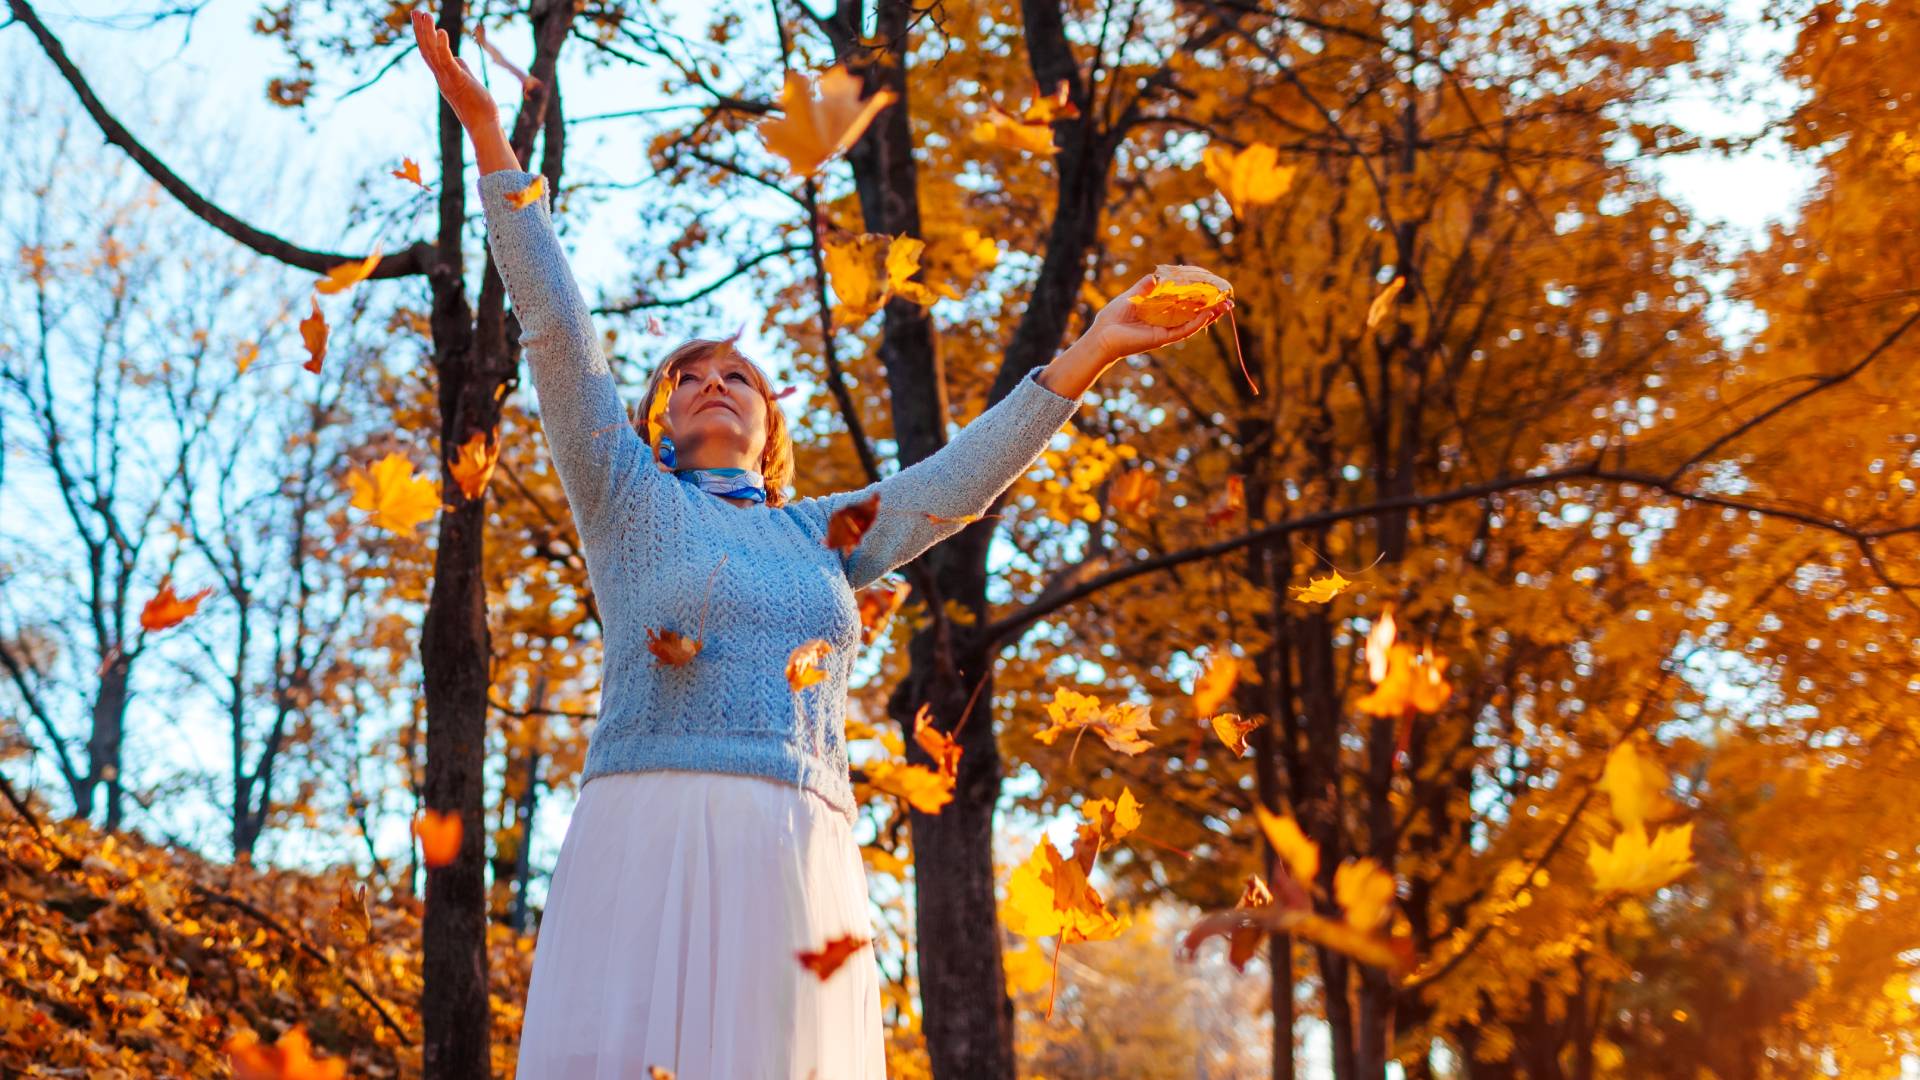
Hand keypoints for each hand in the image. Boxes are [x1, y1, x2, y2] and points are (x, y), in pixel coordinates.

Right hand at [411, 9, 497, 132]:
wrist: (484, 126)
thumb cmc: (479, 107)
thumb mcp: (468, 82)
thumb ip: (460, 69)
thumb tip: (457, 59)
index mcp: (443, 76)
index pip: (429, 53)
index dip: (423, 36)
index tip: (419, 19)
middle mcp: (441, 77)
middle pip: (426, 49)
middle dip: (420, 29)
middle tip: (415, 11)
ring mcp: (448, 79)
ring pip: (433, 53)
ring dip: (428, 33)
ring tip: (425, 14)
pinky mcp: (458, 81)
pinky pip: (447, 61)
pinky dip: (443, 46)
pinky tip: (441, 31)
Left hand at [1077, 270, 1233, 364]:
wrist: (1101, 336)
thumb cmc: (1112, 318)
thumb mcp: (1131, 297)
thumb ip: (1145, 287)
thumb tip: (1157, 275)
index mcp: (1160, 313)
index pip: (1184, 303)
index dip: (1197, 295)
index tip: (1210, 285)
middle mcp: (1166, 323)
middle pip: (1194, 314)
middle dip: (1211, 306)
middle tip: (1227, 298)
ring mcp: (1165, 331)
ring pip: (1194, 323)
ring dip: (1210, 315)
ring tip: (1226, 306)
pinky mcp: (1162, 338)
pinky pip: (1184, 330)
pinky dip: (1197, 323)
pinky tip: (1208, 314)